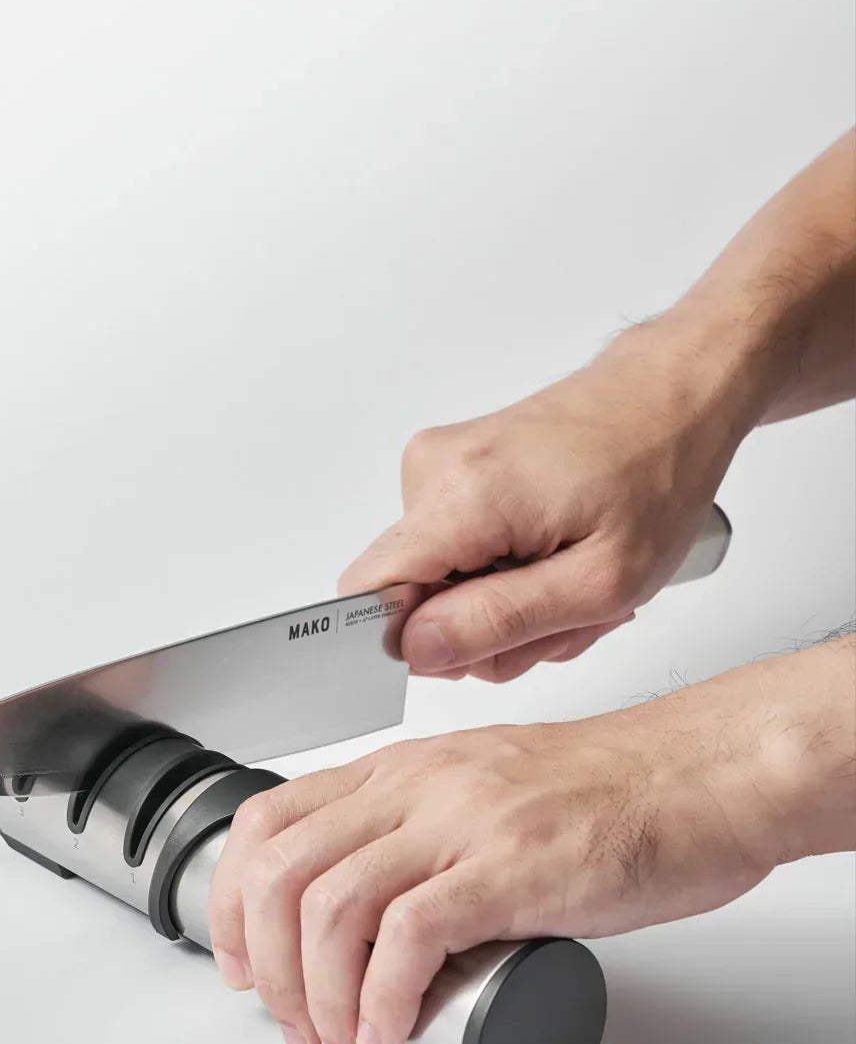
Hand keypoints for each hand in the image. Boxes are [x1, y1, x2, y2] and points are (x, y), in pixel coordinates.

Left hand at [206, 640, 855, 1043]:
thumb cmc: (605, 797)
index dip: (230, 902)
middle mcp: (416, 787)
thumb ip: (415, 846)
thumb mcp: (479, 798)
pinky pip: (410, 933)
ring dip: (320, 997)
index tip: (242, 964)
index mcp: (399, 771)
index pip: (265, 821)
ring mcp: (462, 822)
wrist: (700, 780)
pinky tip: (391, 1031)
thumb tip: (366, 938)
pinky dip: (383, 996)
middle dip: (269, 969)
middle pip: (281, 872)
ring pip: (330, 907)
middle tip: (295, 1027)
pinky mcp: (512, 866)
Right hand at [339, 322, 753, 682]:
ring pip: (437, 584)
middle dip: (485, 630)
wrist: (676, 394)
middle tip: (563, 613)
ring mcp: (438, 466)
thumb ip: (498, 623)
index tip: (484, 644)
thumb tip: (416, 650)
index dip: (416, 641)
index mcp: (462, 496)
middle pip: (410, 600)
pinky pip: (454, 555)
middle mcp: (434, 470)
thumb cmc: (658, 472)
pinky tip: (556, 559)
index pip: (369, 594)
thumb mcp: (599, 582)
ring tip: (570, 581)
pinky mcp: (453, 469)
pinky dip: (507, 574)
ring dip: (506, 605)